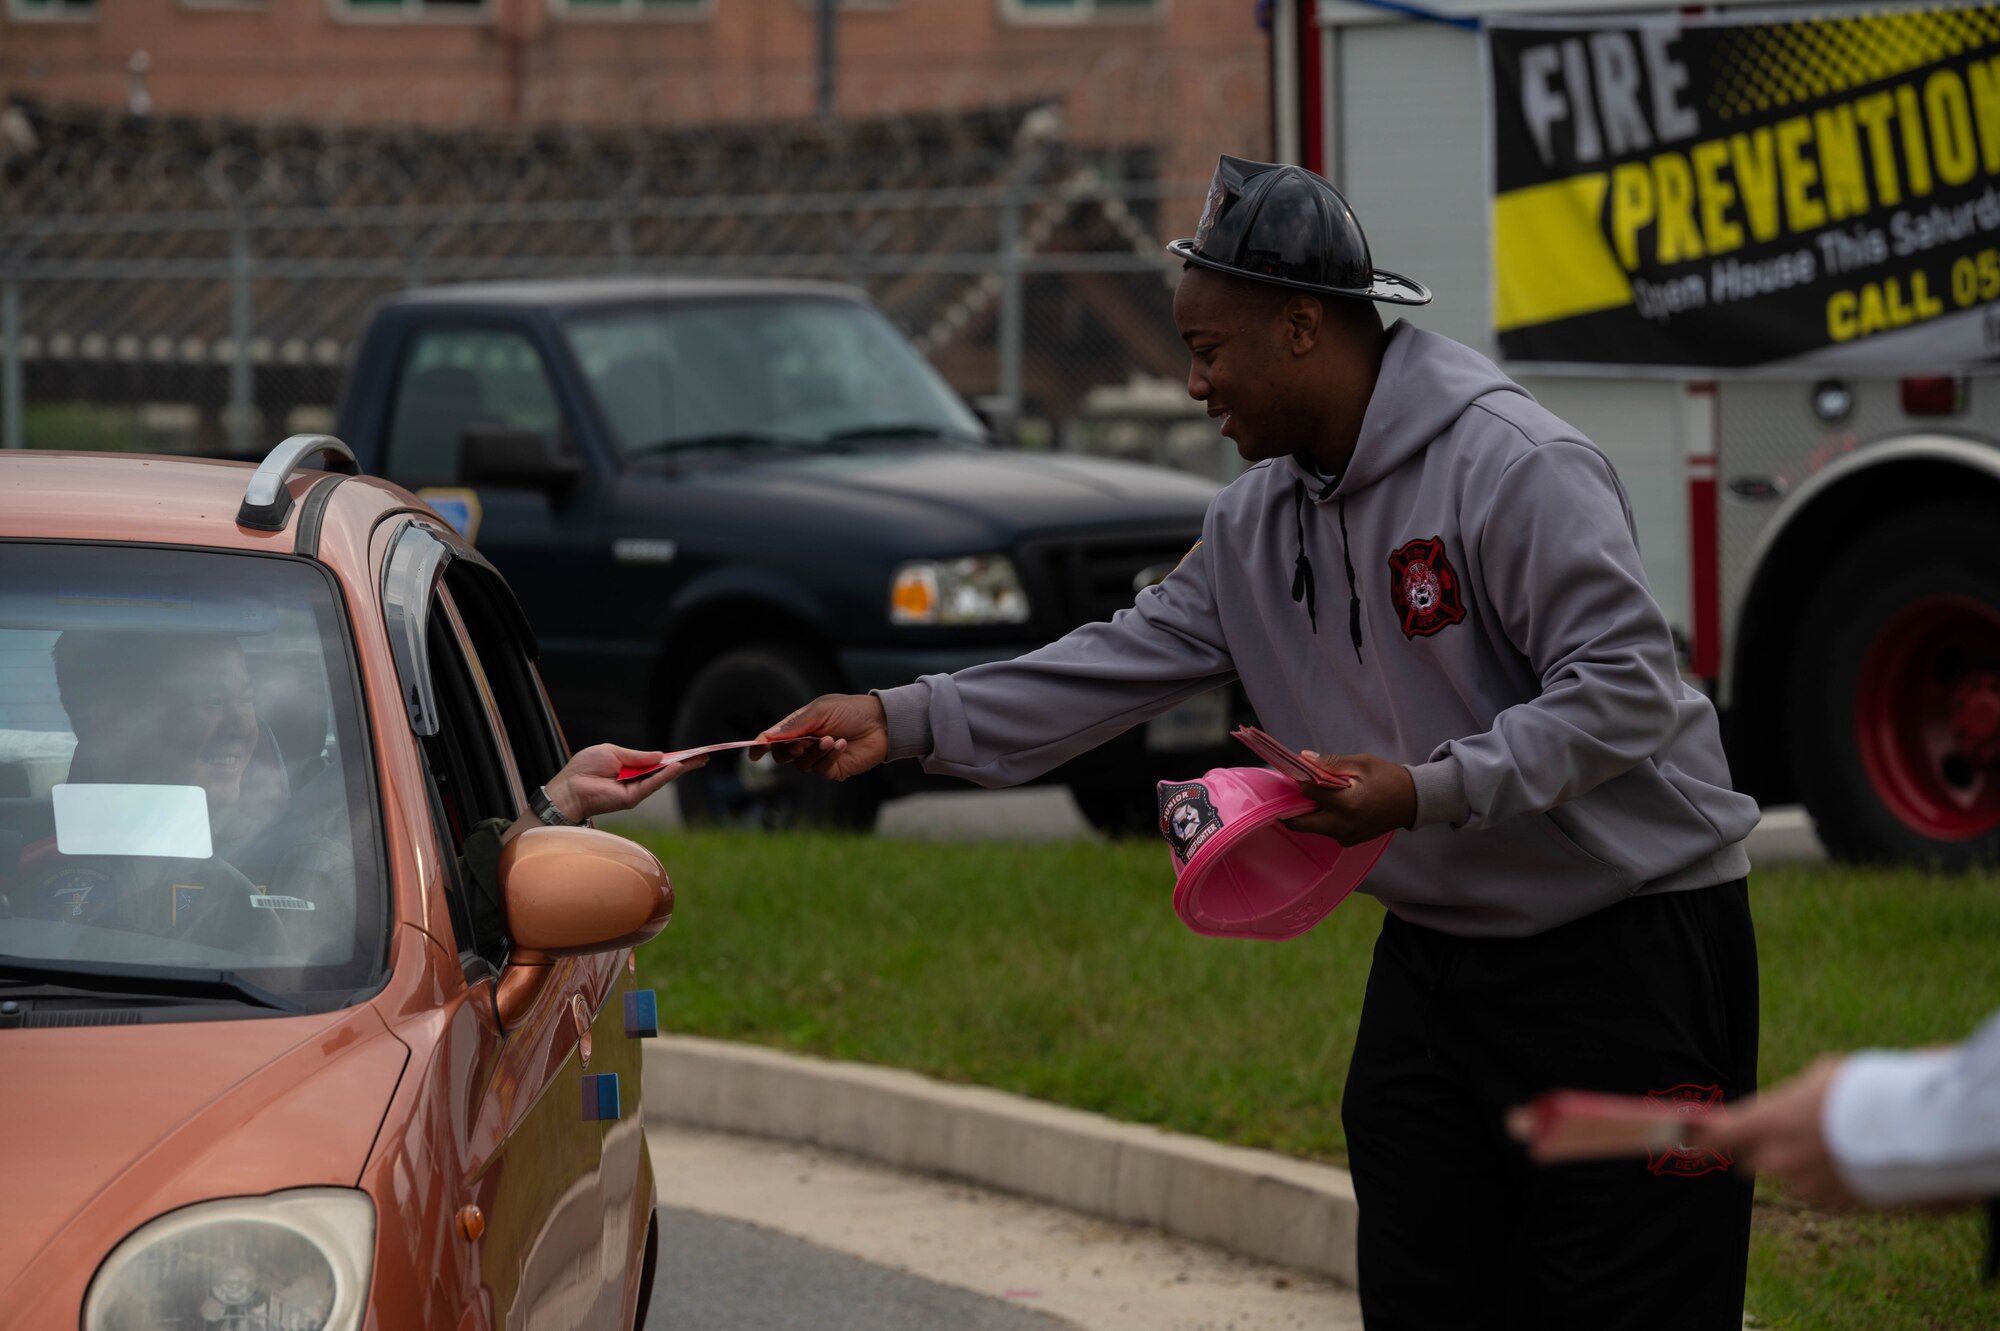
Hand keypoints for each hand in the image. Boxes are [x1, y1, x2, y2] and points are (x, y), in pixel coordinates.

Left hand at [543, 742, 708, 822]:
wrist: (569, 788)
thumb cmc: (585, 768)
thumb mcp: (613, 752)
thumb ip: (638, 755)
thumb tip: (661, 755)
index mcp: (631, 767)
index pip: (657, 761)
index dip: (674, 756)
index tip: (692, 751)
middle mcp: (636, 780)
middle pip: (666, 771)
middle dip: (686, 763)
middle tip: (705, 756)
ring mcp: (636, 790)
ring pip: (663, 778)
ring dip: (682, 768)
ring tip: (699, 759)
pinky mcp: (632, 798)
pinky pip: (652, 785)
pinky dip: (665, 776)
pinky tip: (677, 767)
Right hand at [750, 693, 887, 781]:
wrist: (881, 723)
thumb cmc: (851, 711)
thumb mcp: (820, 711)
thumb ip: (794, 725)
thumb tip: (767, 736)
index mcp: (800, 725)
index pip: (774, 738)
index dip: (761, 746)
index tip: (754, 754)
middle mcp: (806, 743)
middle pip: (782, 755)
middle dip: (787, 750)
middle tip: (801, 743)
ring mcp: (819, 758)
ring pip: (801, 764)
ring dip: (814, 751)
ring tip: (831, 739)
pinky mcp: (833, 769)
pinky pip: (820, 769)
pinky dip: (829, 756)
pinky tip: (842, 744)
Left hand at [1281, 751, 1416, 845]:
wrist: (1414, 801)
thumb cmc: (1389, 778)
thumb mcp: (1361, 763)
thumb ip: (1330, 763)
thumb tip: (1303, 758)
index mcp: (1346, 805)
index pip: (1307, 793)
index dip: (1300, 780)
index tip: (1298, 772)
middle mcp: (1342, 827)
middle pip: (1299, 823)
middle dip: (1293, 806)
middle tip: (1299, 789)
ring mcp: (1345, 837)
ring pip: (1312, 828)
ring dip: (1309, 811)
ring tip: (1322, 793)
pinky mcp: (1349, 841)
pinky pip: (1326, 830)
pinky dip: (1323, 817)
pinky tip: (1334, 803)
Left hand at [1685, 1056, 1856, 1207]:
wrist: (1910, 1129)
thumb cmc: (1860, 1092)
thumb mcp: (1815, 1081)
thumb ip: (1786, 1102)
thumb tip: (1780, 1111)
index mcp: (1766, 1123)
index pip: (1716, 1138)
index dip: (1700, 1140)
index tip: (1688, 1142)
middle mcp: (1776, 1160)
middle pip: (1748, 1160)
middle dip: (1756, 1150)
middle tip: (1780, 1134)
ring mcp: (1803, 1186)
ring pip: (1787, 1176)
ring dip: (1799, 1165)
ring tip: (1833, 1142)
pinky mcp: (1831, 1204)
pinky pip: (1816, 1191)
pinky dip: (1825, 1180)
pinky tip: (1848, 1160)